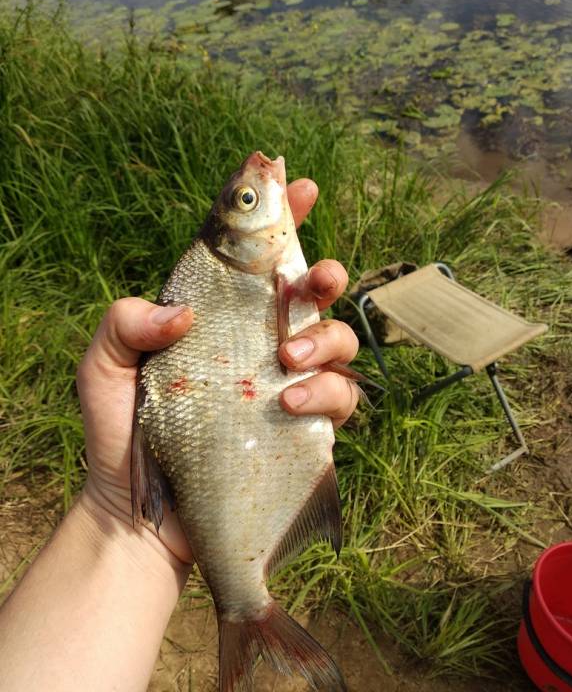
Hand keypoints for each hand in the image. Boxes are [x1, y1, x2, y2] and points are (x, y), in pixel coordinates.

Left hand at [76, 179, 359, 566]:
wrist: (139, 514)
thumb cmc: (120, 432)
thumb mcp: (103, 367)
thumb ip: (124, 323)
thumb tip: (183, 313)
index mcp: (218, 316)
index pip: (255, 257)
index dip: (282, 216)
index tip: (299, 185)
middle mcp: (258, 342)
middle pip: (313, 293)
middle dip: (326, 275)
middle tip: (315, 281)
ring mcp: (286, 382)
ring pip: (339, 340)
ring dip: (325, 339)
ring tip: (285, 361)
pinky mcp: (303, 425)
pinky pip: (341, 397)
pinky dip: (325, 391)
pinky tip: (287, 403)